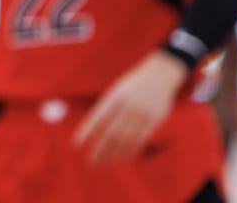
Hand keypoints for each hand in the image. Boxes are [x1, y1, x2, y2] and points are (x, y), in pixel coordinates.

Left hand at [73, 51, 185, 165]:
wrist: (160, 73)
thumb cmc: (133, 84)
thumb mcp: (117, 90)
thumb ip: (107, 109)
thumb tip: (92, 130)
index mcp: (115, 96)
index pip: (97, 116)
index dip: (86, 130)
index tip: (76, 144)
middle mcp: (127, 105)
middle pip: (111, 133)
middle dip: (100, 149)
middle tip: (90, 162)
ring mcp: (142, 113)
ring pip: (126, 139)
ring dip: (114, 154)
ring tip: (103, 163)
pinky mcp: (155, 119)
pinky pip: (141, 139)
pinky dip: (131, 150)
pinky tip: (122, 157)